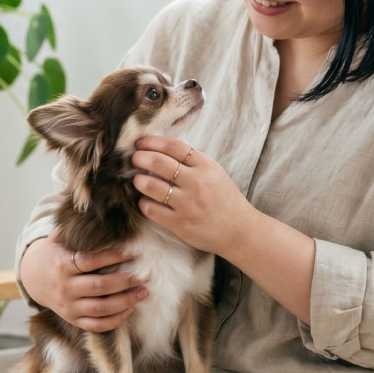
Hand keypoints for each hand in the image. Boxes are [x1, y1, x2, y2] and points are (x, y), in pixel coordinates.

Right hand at [19, 230, 149, 332]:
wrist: (31, 278)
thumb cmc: (51, 254)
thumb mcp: (57, 238)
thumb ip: (74, 227)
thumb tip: (94, 208)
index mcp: (62, 265)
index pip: (91, 261)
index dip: (113, 257)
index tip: (133, 253)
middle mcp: (65, 287)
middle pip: (100, 286)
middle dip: (125, 281)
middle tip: (145, 276)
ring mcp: (69, 306)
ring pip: (101, 308)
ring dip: (125, 302)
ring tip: (143, 293)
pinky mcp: (72, 319)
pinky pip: (95, 325)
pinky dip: (114, 320)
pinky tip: (129, 310)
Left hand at [131, 135, 255, 255]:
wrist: (240, 230)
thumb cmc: (225, 199)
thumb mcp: (214, 173)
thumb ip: (192, 161)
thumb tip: (160, 150)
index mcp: (205, 166)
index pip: (173, 146)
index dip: (152, 141)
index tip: (139, 142)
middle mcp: (196, 182)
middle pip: (158, 162)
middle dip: (139, 158)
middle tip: (133, 159)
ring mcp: (187, 203)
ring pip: (151, 185)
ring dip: (139, 180)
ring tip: (138, 180)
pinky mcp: (180, 223)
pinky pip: (151, 209)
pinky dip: (144, 203)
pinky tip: (145, 201)